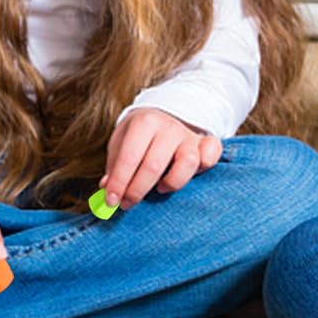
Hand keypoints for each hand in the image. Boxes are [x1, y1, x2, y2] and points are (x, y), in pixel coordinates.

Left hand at [101, 109, 222, 210]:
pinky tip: (190, 176)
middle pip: (154, 165)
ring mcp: (189, 135)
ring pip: (188, 162)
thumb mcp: (121, 142)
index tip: (111, 201)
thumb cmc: (138, 135)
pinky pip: (211, 155)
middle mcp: (169, 127)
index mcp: (144, 122)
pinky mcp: (207, 143)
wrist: (163, 113)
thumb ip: (114, 166)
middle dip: (137, 190)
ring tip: (159, 189)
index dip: (119, 182)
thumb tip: (106, 188)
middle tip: (127, 204)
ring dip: (172, 182)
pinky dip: (205, 166)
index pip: (129, 157)